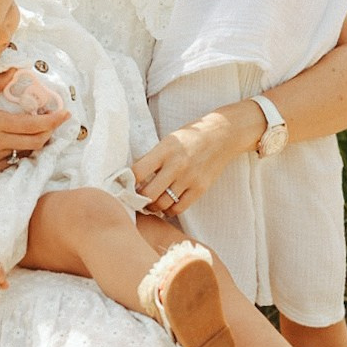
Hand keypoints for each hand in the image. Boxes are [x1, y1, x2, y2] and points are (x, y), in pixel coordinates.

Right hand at [0, 69, 69, 175]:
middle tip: (54, 123)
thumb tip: (14, 71)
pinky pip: (9, 163)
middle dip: (49, 133)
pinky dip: (14, 153)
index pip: (32, 125)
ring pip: (23, 153)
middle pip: (35, 143)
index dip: (53, 121)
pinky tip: (9, 143)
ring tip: (30, 131)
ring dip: (30, 143)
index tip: (65, 114)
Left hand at [132, 105, 261, 214]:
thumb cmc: (191, 137)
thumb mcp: (168, 140)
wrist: (222, 136)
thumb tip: (133, 178)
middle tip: (137, 198)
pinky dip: (169, 210)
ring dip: (153, 206)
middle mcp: (176, 165)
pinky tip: (167, 205)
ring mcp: (189, 178)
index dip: (128, 181)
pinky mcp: (200, 188)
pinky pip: (179, 208)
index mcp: (165, 150)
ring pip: (162, 204)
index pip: (138, 172)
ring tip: (151, 202)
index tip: (125, 184)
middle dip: (139, 198)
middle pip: (148, 193)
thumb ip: (152, 158)